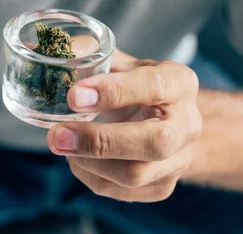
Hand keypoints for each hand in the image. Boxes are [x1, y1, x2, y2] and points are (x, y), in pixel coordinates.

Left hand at [46, 50, 201, 201]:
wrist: (167, 119)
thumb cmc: (137, 86)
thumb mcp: (123, 63)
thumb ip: (92, 56)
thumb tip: (54, 49)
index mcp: (180, 83)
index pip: (154, 86)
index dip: (113, 92)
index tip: (73, 95)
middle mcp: (188, 124)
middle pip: (154, 142)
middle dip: (99, 141)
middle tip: (57, 135)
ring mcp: (179, 160)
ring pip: (136, 174)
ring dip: (89, 162)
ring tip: (60, 143)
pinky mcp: (163, 186)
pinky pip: (124, 192)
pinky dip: (91, 176)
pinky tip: (75, 158)